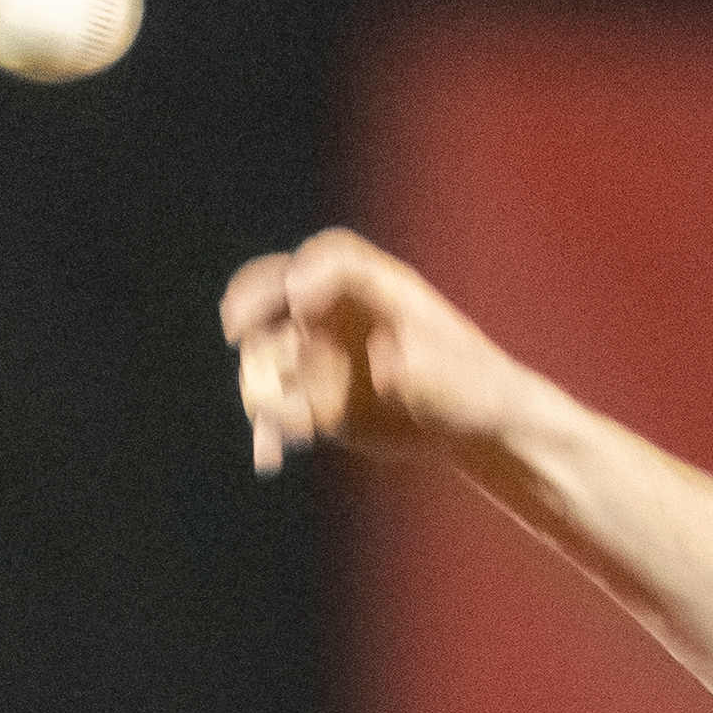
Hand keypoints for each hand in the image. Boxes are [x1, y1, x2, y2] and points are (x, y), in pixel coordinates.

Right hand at [218, 228, 540, 474]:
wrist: (470, 428)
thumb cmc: (477, 389)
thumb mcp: (461, 375)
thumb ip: (424, 365)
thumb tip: (384, 364)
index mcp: (380, 287)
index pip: (334, 258)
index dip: (310, 270)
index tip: (297, 300)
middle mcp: (339, 308)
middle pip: (279, 285)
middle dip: (252, 300)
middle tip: (236, 326)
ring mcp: (318, 347)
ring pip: (268, 349)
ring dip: (262, 377)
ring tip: (294, 420)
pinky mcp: (310, 392)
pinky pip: (276, 403)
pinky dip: (269, 426)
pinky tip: (271, 454)